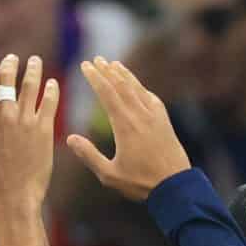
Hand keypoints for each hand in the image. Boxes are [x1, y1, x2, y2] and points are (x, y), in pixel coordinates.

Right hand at [0, 43, 60, 212]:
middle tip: (14, 58)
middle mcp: (3, 117)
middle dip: (10, 64)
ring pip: (31, 87)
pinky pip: (49, 103)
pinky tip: (51, 83)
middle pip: (6, 79)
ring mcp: (24, 122)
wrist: (13, 194)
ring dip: (34, 70)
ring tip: (36, 62)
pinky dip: (51, 90)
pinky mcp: (43, 130)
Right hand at [63, 57, 193, 201]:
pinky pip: (152, 99)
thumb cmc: (141, 183)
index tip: (85, 65)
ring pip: (138, 89)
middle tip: (96, 59)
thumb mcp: (109, 174)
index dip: (95, 77)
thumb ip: (89, 155)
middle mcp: (140, 116)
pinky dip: (142, 88)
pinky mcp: (165, 122)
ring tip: (114, 64)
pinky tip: (138, 86)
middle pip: (121, 86)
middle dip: (107, 71)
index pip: (107, 94)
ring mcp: (155, 117)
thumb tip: (70, 139)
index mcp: (125, 125)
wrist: (176, 186)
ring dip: (125, 75)